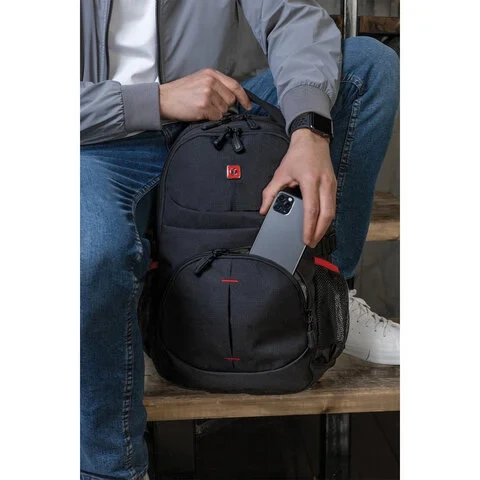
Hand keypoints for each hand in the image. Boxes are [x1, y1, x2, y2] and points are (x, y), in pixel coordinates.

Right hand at [159, 69, 251, 121]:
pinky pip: (216, 117)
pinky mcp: (204, 106)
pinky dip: (210, 118)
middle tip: (210, 106)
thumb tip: (233, 99)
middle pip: (231, 100)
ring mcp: (207, 93)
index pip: (235, 85)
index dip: (244, 97)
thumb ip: (216, 85)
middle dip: (224, 107)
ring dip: (215, 113)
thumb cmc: (181, 92)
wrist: (163, 99)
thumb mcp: (199, 81)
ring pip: (224, 110)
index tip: (248, 106)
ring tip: (202, 108)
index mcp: (211, 74)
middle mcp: (211, 82)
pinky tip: (200, 113)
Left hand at [260, 129, 336, 247]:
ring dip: (324, 227)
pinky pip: (332, 206)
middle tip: (311, 243)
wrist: (312, 140)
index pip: (311, 209)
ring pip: (332, 212)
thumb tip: (264, 210)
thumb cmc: (297, 155)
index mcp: (310, 180)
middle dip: (319, 231)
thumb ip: (270, 192)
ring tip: (315, 237)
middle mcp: (324, 183)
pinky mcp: (334, 186)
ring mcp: (331, 185)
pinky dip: (327, 218)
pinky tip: (320, 225)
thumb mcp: (280, 173)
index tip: (305, 238)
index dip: (309, 226)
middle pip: (326, 214)